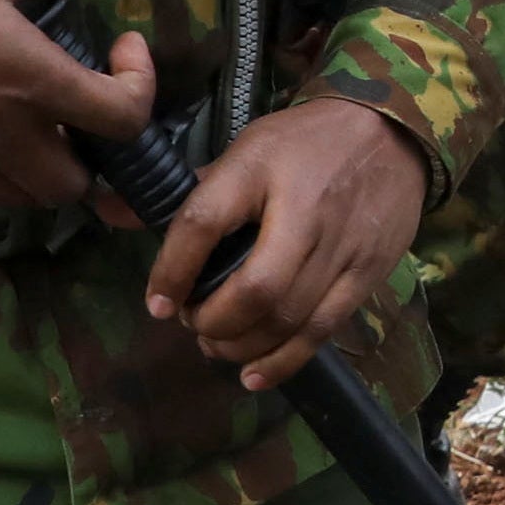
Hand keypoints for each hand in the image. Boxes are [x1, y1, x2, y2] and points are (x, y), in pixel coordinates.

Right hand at [0, 0, 157, 212]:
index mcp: (37, 84)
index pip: (124, 117)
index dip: (139, 87)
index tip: (118, 52)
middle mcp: (10, 137)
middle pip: (76, 183)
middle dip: (87, 152)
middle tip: (72, 107)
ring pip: (27, 198)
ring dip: (41, 169)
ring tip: (30, 124)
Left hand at [143, 96, 427, 391]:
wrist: (393, 131)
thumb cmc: (306, 142)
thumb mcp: (247, 147)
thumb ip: (191, 190)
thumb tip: (111, 213)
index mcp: (260, 167)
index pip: (204, 222)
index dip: (173, 270)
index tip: (158, 304)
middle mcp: (303, 209)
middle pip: (255, 288)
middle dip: (213, 321)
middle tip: (194, 323)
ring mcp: (340, 246)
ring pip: (287, 319)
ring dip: (242, 346)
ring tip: (218, 344)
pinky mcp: (366, 273)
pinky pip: (322, 331)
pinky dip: (283, 362)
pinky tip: (254, 373)